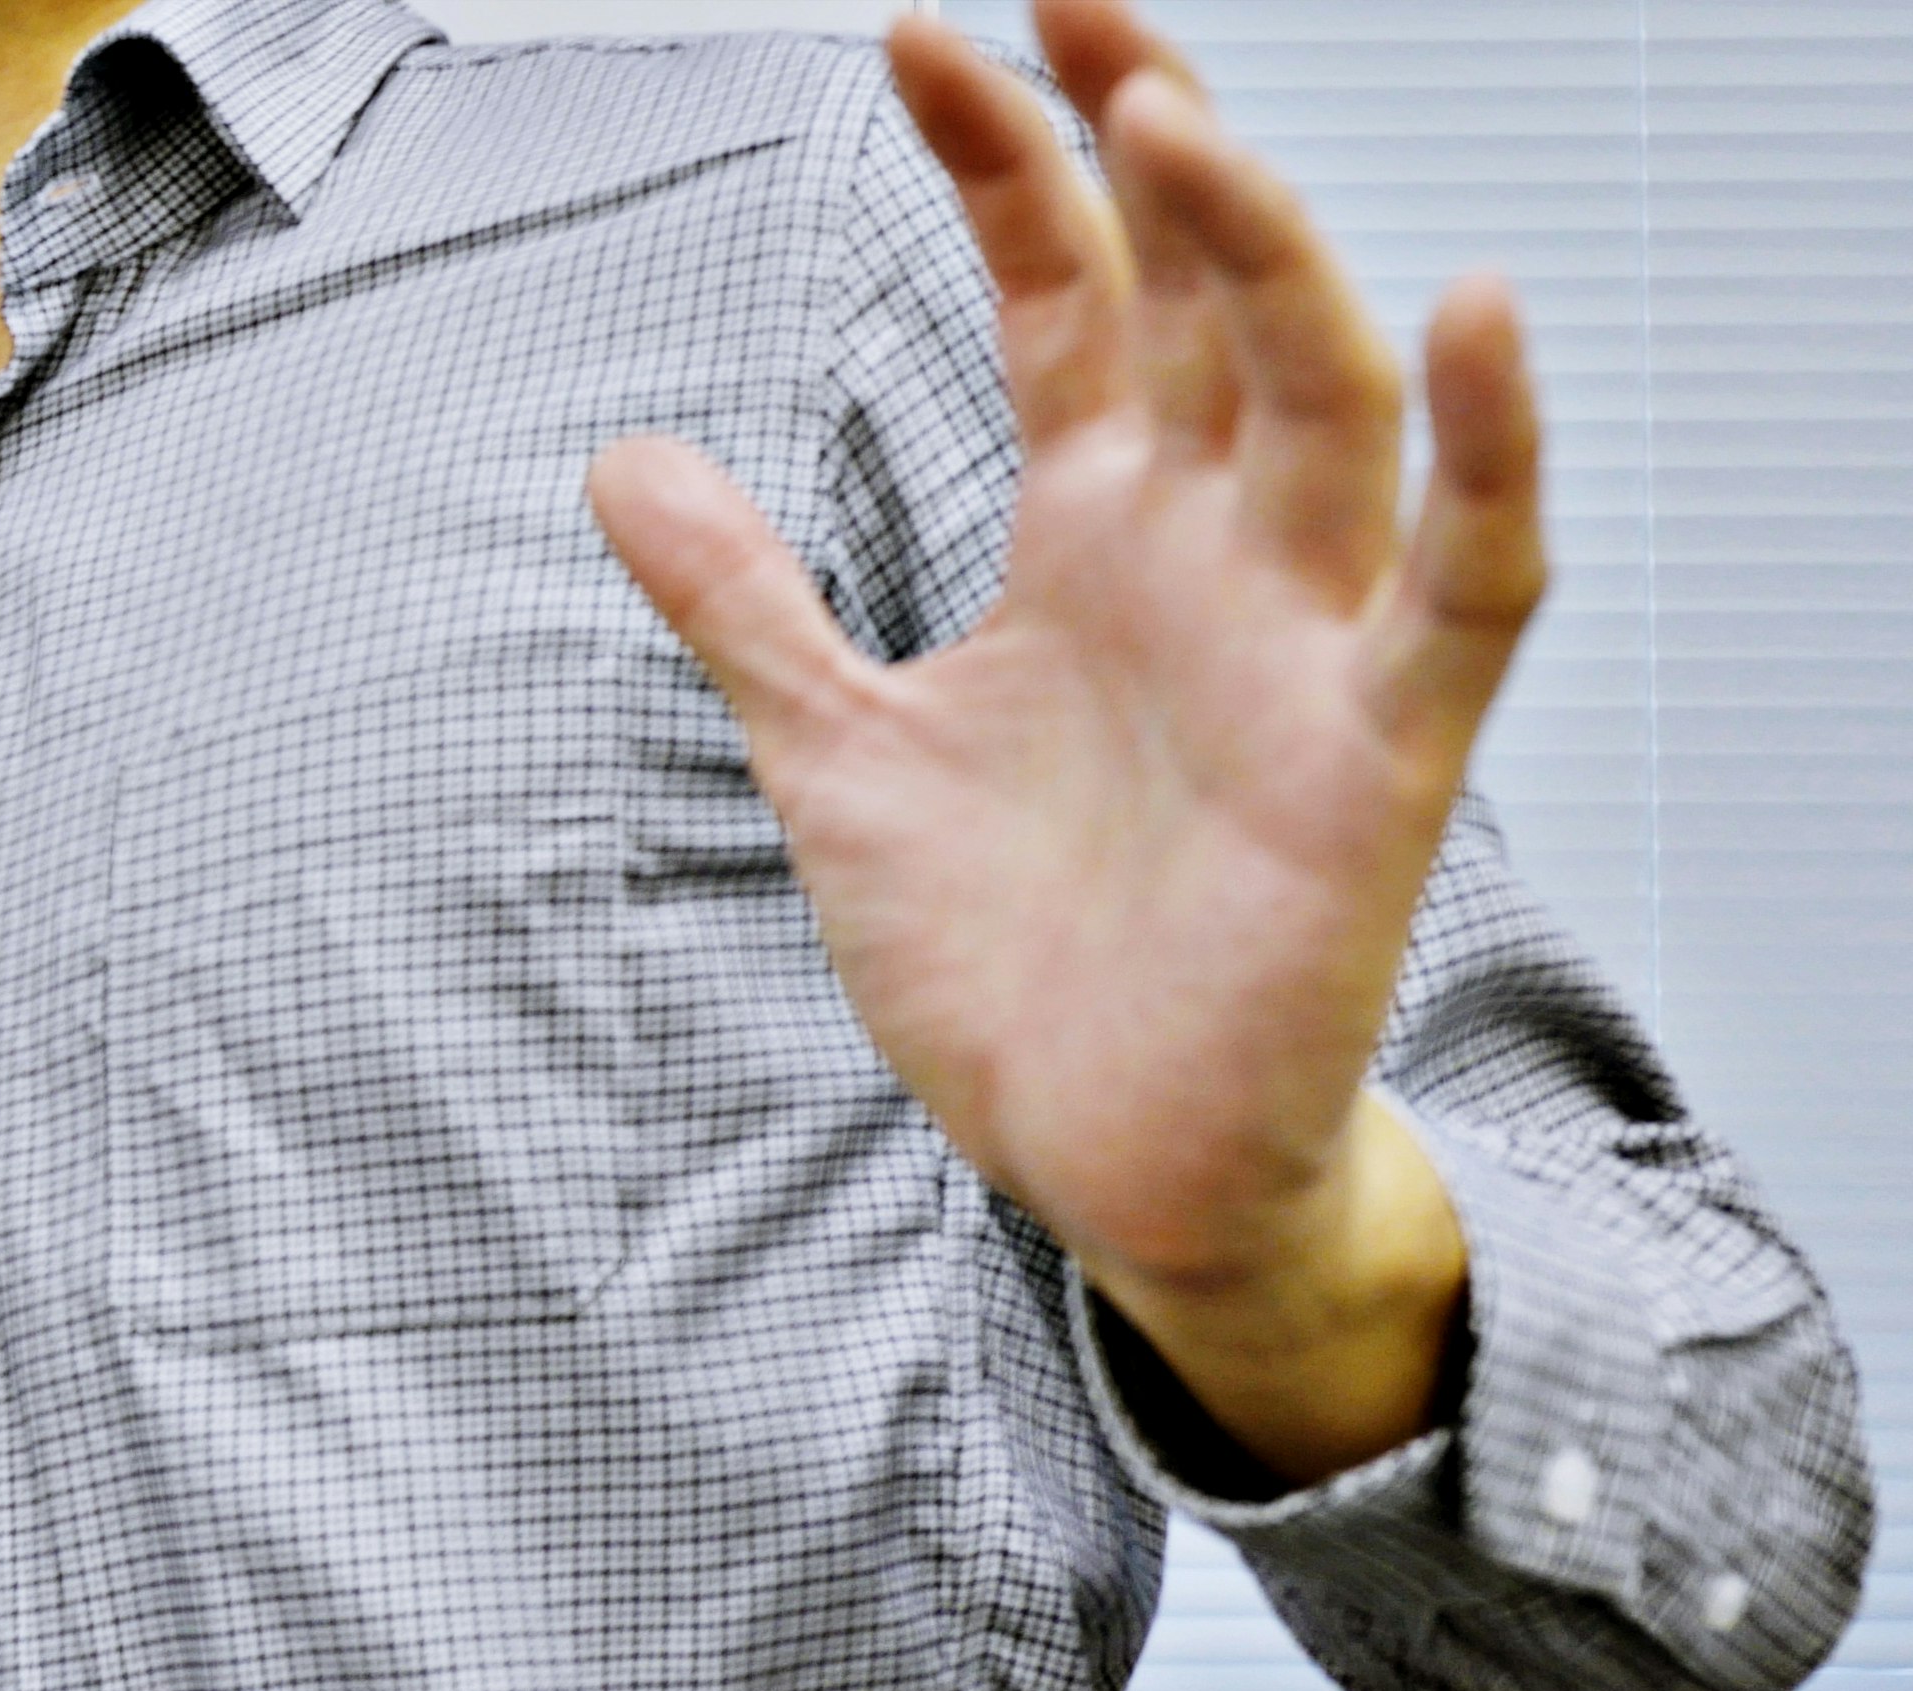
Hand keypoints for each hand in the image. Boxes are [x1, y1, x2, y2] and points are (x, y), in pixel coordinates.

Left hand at [586, 0, 1533, 1485]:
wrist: (1092, 1162)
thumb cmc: (1004, 963)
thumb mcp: (834, 758)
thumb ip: (747, 605)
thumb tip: (620, 455)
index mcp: (1091, 537)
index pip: (1066, 296)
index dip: (1007, 165)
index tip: (923, 34)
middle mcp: (1211, 558)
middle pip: (1206, 298)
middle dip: (1147, 141)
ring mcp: (1301, 648)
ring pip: (1324, 402)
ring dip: (1264, 253)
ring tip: (1167, 111)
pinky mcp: (1374, 764)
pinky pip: (1468, 585)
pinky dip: (1486, 459)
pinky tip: (1475, 315)